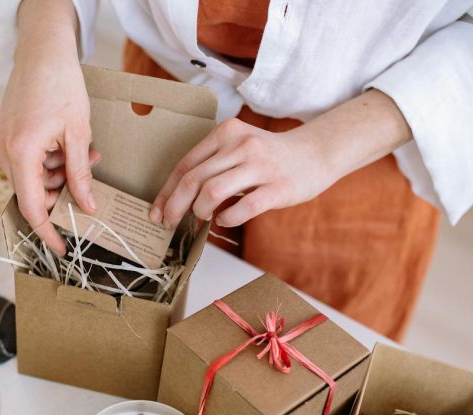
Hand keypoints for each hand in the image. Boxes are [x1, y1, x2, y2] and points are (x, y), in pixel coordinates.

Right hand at [0, 0, 98, 255]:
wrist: (41, 50)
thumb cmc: (60, 85)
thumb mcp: (78, 134)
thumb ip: (80, 176)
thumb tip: (88, 207)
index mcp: (20, 153)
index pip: (32, 208)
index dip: (48, 233)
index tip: (62, 249)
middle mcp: (3, 152)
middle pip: (35, 193)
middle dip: (63, 190)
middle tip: (87, 175)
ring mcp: (0, 144)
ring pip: (34, 179)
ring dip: (59, 174)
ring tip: (83, 152)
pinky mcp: (4, 137)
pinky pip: (28, 163)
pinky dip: (49, 162)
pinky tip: (65, 144)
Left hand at [150, 118, 329, 228]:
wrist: (315, 154)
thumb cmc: (269, 158)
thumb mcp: (237, 149)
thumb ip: (211, 166)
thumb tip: (178, 198)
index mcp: (226, 133)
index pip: (185, 165)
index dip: (166, 192)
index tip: (157, 212)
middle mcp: (241, 145)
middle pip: (193, 179)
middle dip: (175, 206)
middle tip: (170, 224)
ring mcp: (260, 166)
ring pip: (212, 192)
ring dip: (199, 211)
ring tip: (202, 218)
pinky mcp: (277, 188)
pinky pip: (243, 207)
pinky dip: (227, 219)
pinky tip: (224, 221)